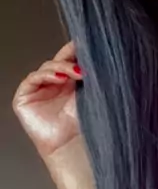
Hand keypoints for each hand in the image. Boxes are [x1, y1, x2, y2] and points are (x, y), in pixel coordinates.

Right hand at [12, 41, 83, 160]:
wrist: (71, 145)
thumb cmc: (81, 124)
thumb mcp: (89, 93)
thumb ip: (90, 75)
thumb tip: (101, 54)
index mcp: (69, 80)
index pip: (70, 58)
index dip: (76, 50)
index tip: (89, 43)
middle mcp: (53, 83)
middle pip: (58, 60)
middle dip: (70, 57)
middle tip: (83, 59)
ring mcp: (38, 89)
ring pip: (47, 67)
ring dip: (61, 67)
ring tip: (76, 73)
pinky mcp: (24, 97)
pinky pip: (33, 78)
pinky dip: (46, 75)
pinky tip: (59, 78)